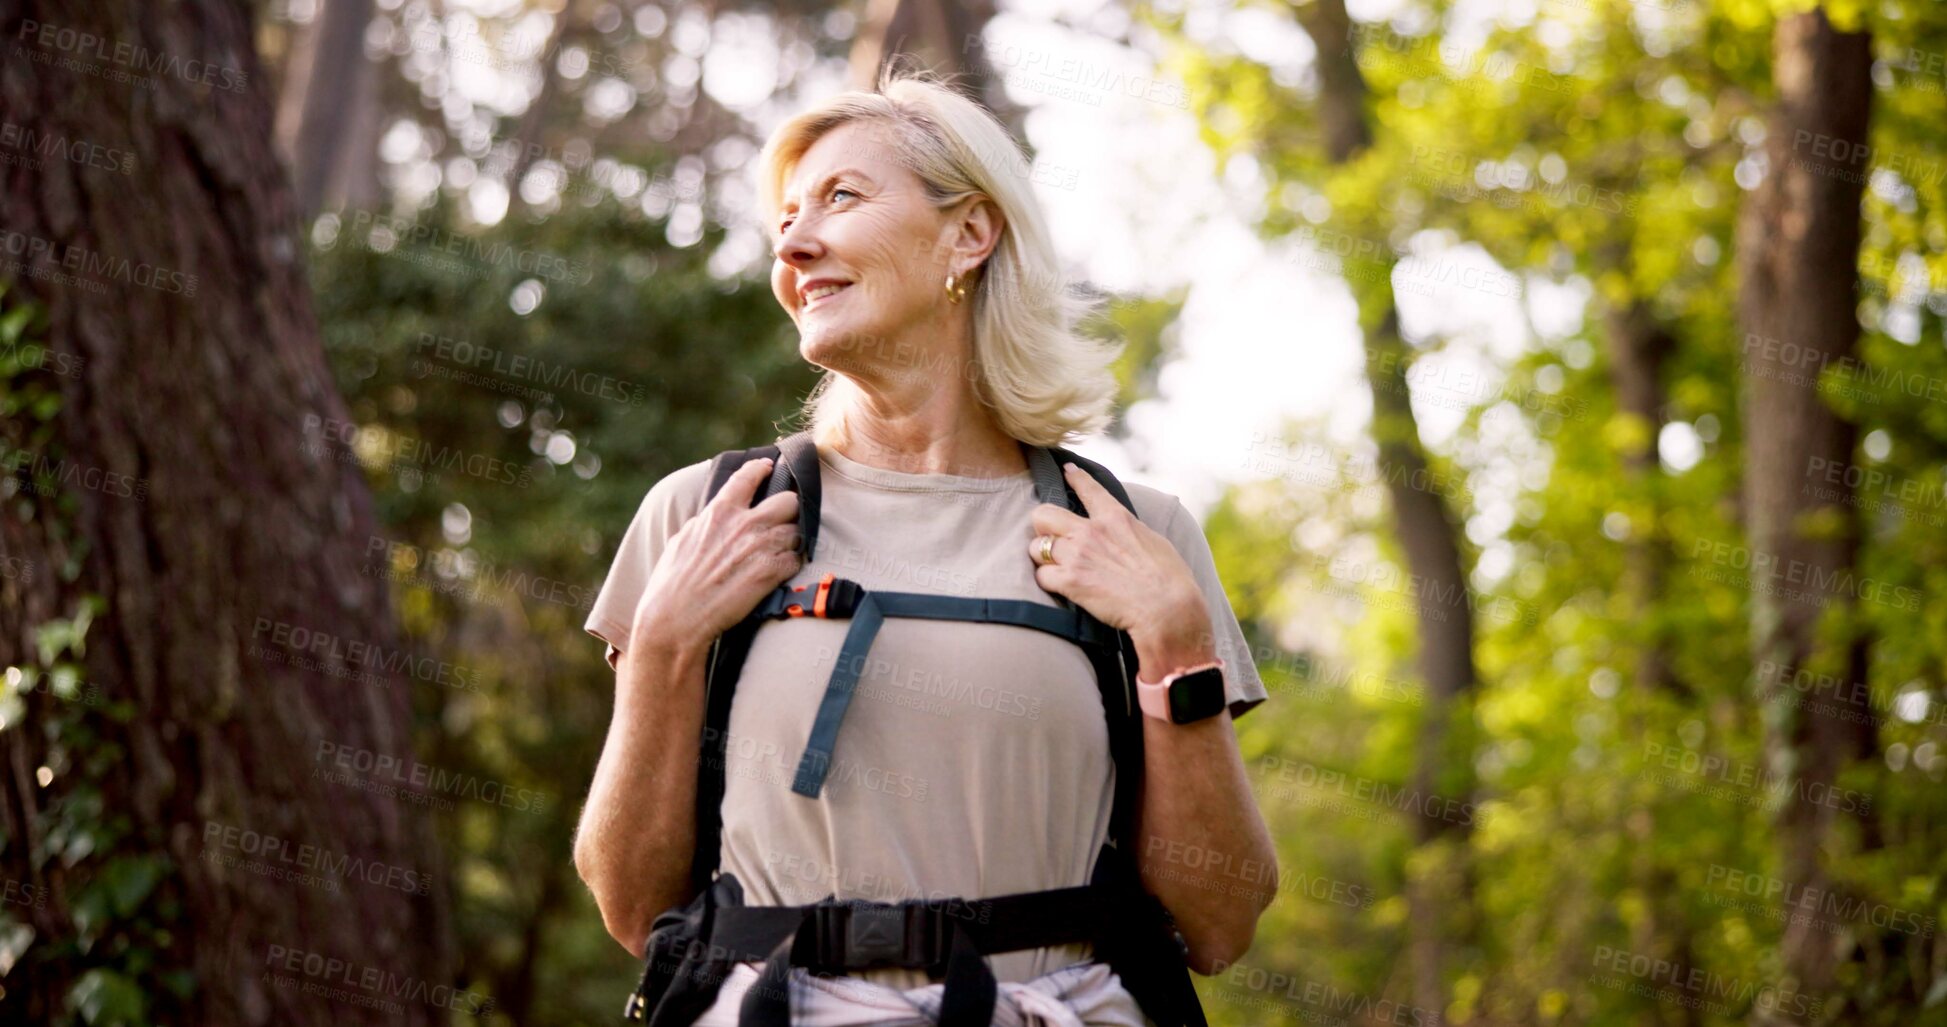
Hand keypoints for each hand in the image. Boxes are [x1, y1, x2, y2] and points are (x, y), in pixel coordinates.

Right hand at [633, 456, 803, 653]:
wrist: (676, 620)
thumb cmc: (671, 584)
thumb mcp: (681, 541)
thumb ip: (703, 523)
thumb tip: (710, 517)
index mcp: (719, 512)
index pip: (749, 476)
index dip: (762, 469)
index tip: (769, 467)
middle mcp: (745, 524)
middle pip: (789, 501)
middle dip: (789, 511)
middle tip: (781, 523)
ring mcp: (761, 547)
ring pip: (797, 532)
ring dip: (792, 542)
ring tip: (778, 554)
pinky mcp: (771, 573)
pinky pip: (796, 560)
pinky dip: (790, 566)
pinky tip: (777, 574)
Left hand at [1027, 464, 1213, 667]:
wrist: (1167, 609)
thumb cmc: (1170, 579)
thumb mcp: (1154, 541)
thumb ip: (1130, 531)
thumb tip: (1123, 532)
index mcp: (1115, 517)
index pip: (1088, 489)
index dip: (1075, 477)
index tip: (1067, 471)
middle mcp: (1091, 531)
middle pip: (1043, 515)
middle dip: (1043, 527)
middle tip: (1051, 539)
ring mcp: (1077, 555)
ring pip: (1036, 547)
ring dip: (1043, 558)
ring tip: (1055, 567)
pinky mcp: (1070, 582)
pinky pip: (1041, 576)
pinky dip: (1048, 582)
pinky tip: (1059, 587)